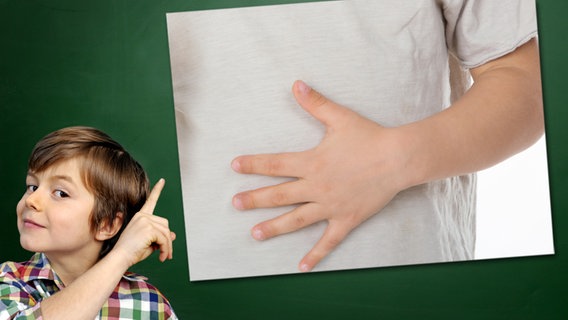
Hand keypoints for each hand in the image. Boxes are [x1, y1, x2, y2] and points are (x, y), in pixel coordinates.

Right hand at [114, 179, 176, 267]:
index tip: (162, 181)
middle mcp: (143, 216)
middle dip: (168, 240)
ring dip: (168, 247)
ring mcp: (145, 221)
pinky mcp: (148, 228)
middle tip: (167, 253)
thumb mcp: (149, 243)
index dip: (157, 190)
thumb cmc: (131, 252)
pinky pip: (165, 239)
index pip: (150, 201)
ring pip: (166, 233)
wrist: (120, 258)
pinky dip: (166, 249)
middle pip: (165, 225)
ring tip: (164, 256)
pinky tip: (161, 256)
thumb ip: (161, 237)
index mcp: (140, 217)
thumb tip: (173, 235)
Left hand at [232, 81, 410, 271]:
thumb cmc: (369, 137)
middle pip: (279, 195)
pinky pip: (328, 241)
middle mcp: (317, 187)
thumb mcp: (340, 117)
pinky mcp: (346, 219)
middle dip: (254, 199)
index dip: (253, 164)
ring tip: (254, 234)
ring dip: (274, 227)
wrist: (398, 158)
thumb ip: (315, 103)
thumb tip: (296, 84)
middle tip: (235, 204)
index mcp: (312, 162)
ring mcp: (330, 206)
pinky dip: (315, 255)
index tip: (234, 166)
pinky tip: (302, 266)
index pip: (275, 164)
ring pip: (296, 220)